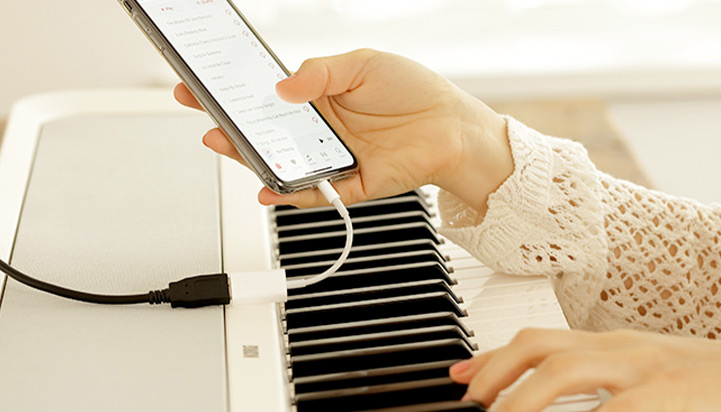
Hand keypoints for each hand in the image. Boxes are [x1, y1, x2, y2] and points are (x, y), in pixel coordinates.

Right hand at [174, 49, 511, 211]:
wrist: (454, 127)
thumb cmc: (415, 91)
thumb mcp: (363, 63)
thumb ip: (321, 72)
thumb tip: (283, 86)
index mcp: (318, 97)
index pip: (265, 96)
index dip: (234, 93)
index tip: (202, 84)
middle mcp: (320, 130)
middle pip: (265, 132)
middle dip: (230, 124)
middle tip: (204, 115)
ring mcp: (332, 158)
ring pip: (281, 163)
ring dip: (250, 157)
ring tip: (225, 143)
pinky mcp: (349, 184)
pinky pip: (313, 193)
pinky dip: (290, 192)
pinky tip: (269, 185)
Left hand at [449, 329, 720, 411]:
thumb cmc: (716, 387)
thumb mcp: (654, 374)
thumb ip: (608, 382)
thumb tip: (574, 404)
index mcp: (619, 345)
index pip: (542, 342)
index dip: (495, 359)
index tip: (466, 380)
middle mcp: (624, 350)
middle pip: (540, 349)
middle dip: (496, 375)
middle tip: (472, 403)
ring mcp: (644, 373)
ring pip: (559, 374)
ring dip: (520, 401)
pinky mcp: (662, 400)